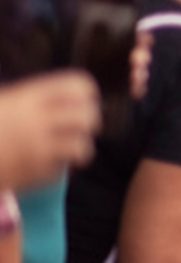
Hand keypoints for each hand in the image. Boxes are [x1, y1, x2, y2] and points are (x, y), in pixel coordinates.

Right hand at [0, 70, 100, 189]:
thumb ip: (29, 96)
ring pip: (82, 148)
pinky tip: (44, 161)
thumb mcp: (2, 100)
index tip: (81, 98)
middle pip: (88, 117)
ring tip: (67, 145)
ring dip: (78, 147)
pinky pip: (60, 170)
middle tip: (79, 124)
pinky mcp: (32, 176)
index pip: (77, 86)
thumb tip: (65, 95)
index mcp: (25, 97)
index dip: (85, 92)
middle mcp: (35, 123)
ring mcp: (36, 151)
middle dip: (89, 120)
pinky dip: (58, 166)